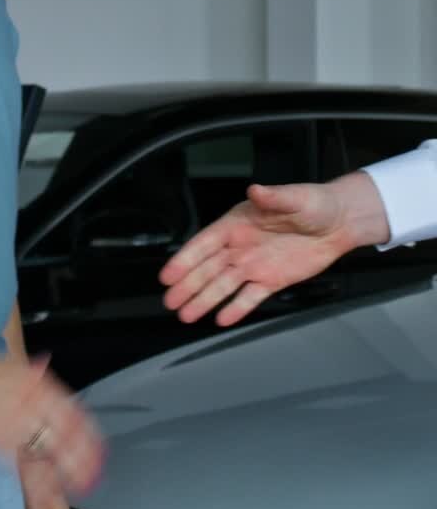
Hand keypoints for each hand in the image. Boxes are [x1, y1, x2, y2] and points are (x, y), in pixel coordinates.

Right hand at [0, 350, 102, 493]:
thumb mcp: (9, 366)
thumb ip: (31, 378)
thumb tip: (46, 378)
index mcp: (35, 382)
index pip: (72, 413)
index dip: (87, 435)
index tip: (97, 449)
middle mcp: (28, 401)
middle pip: (64, 435)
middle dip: (81, 458)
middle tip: (92, 474)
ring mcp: (11, 420)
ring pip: (46, 451)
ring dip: (64, 470)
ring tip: (76, 485)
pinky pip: (20, 462)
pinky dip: (34, 477)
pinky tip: (44, 488)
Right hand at [160, 179, 358, 327]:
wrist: (340, 223)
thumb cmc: (315, 204)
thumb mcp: (295, 197)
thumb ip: (273, 197)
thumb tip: (256, 190)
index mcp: (238, 223)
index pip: (205, 243)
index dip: (185, 259)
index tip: (168, 274)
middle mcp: (241, 246)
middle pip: (207, 268)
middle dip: (187, 285)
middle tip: (169, 301)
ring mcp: (254, 265)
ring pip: (223, 286)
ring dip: (204, 300)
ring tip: (186, 315)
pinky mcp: (271, 280)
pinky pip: (249, 297)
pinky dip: (236, 308)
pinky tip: (221, 318)